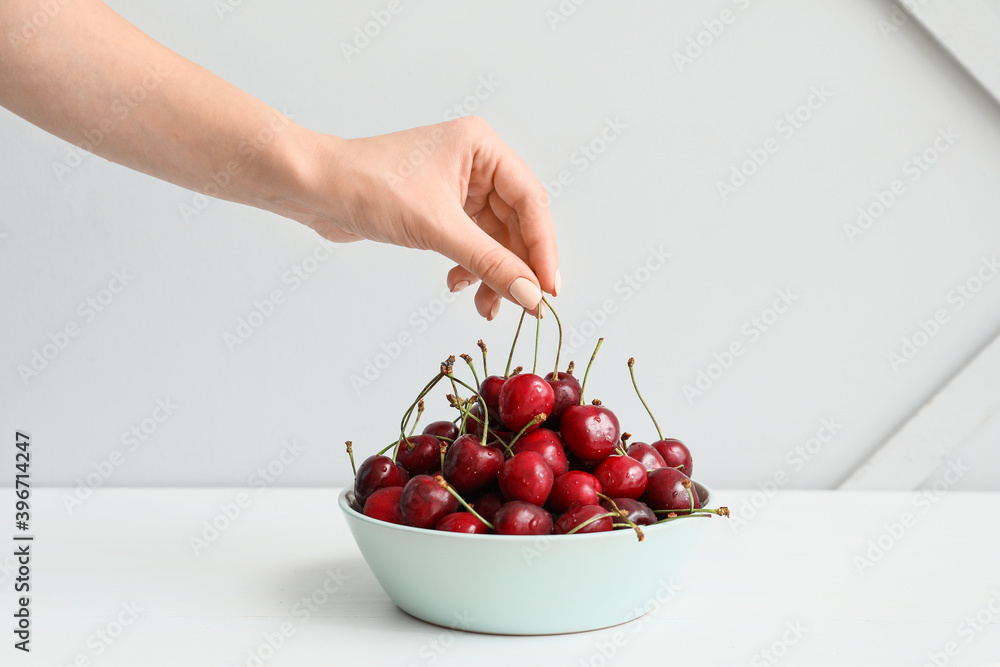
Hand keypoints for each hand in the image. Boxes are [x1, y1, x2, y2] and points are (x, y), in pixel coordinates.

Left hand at [288, 117, 559, 318]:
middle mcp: (476, 162)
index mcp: (482, 147)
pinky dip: (469, 268)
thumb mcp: (437, 229)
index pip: (531, 201)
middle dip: (515, 267)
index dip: (543, 249)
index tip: (549, 290)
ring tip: (484, 306)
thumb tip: (532, 296)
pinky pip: (471, 243)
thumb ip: (490, 263)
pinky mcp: (439, 209)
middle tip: (522, 306)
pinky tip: (456, 285)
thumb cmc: (367, 187)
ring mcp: (457, 186)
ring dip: (492, 274)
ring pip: (494, 238)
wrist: (312, 190)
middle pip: (516, 223)